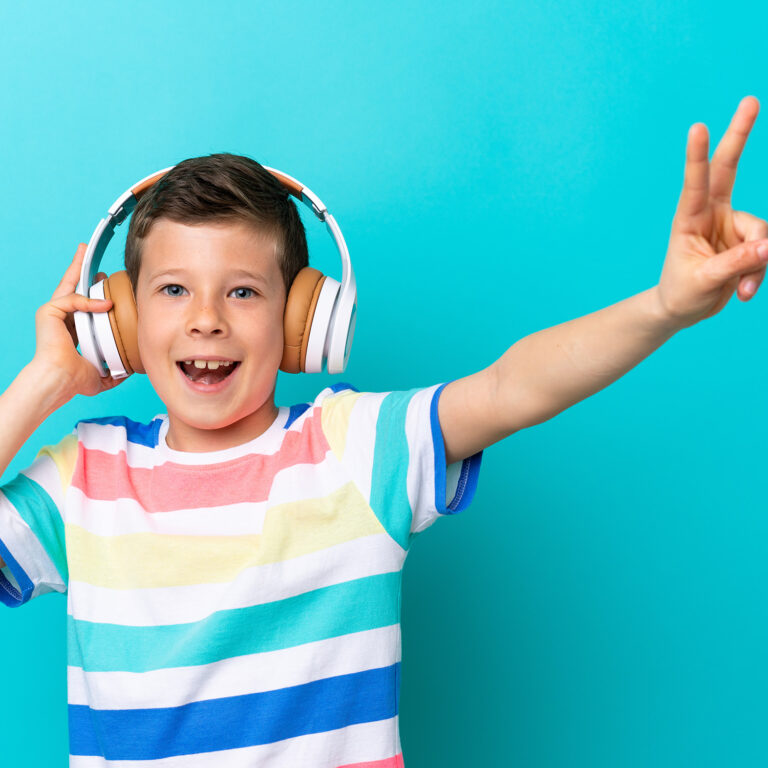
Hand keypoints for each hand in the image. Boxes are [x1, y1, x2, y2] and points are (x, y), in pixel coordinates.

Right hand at [31, 243, 125, 397]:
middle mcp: (60, 319)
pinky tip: (105, 305)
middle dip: (78, 267)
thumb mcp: (103, 374)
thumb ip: (115, 370)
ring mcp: (52, 314)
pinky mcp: (49, 312)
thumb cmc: (76, 380)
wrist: (61, 380)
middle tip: (85, 250)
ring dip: (77, 267)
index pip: (81, 304)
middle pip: (71, 287)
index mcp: (71, 330)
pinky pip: (73, 299)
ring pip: (68, 285)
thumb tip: (130, 370)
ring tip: (85, 251)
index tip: (102, 279)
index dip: (92, 292)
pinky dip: (90, 302)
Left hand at [656, 95, 767, 329]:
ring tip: (743, 289)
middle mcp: (711, 214)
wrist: (684, 309)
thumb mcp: (704, 281)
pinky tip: (745, 291)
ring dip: (758, 263)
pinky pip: (766, 252)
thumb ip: (736, 263)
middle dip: (740, 135)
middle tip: (751, 100)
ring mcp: (732, 225)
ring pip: (762, 231)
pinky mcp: (747, 241)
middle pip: (729, 168)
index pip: (695, 183)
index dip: (698, 156)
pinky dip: (759, 274)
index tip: (697, 127)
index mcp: (689, 219)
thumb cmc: (682, 292)